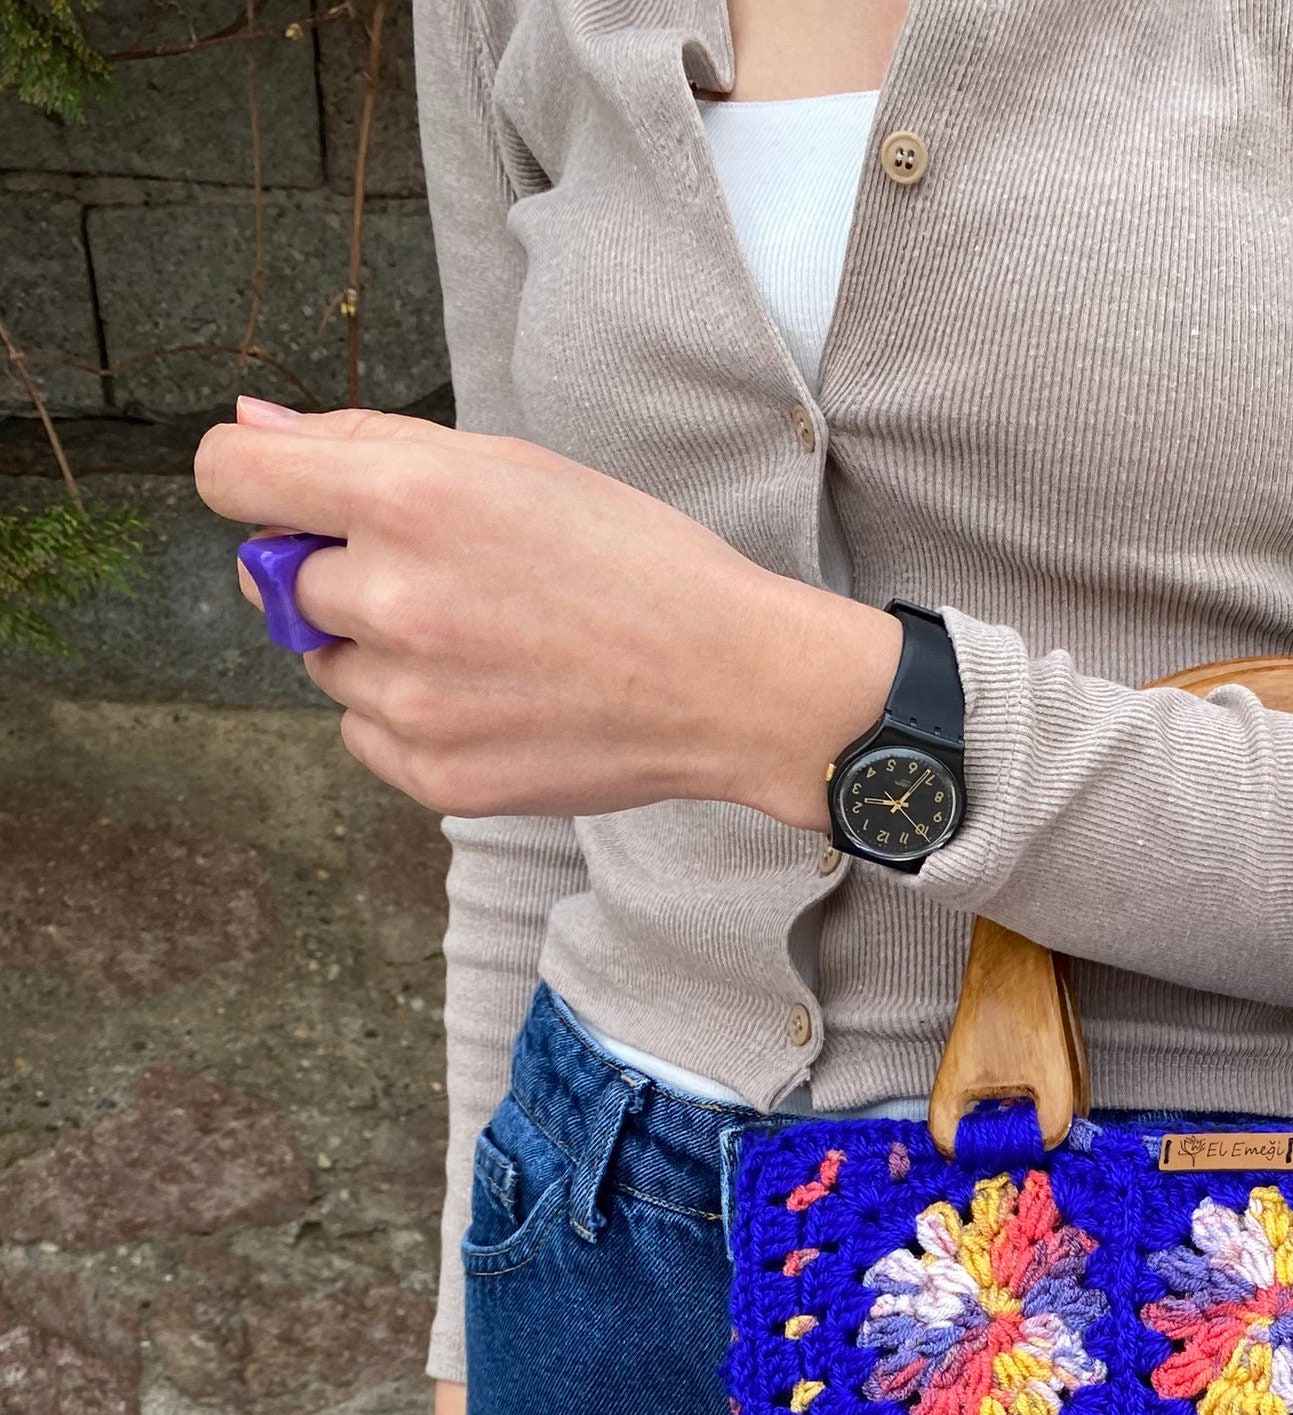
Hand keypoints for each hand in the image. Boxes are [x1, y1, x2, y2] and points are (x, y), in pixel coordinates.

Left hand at [194, 399, 899, 828]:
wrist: (727, 681)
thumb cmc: (630, 559)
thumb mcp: (508, 464)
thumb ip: (365, 443)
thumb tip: (249, 428)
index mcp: (406, 497)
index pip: (229, 477)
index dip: (248, 479)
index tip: (281, 496)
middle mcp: (393, 598)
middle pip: (275, 578)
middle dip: (333, 571)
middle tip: (439, 581)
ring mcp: (411, 699)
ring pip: (324, 662)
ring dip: (374, 648)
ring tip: (482, 645)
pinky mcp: (435, 775)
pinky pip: (364, 733)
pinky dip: (405, 717)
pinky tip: (489, 699)